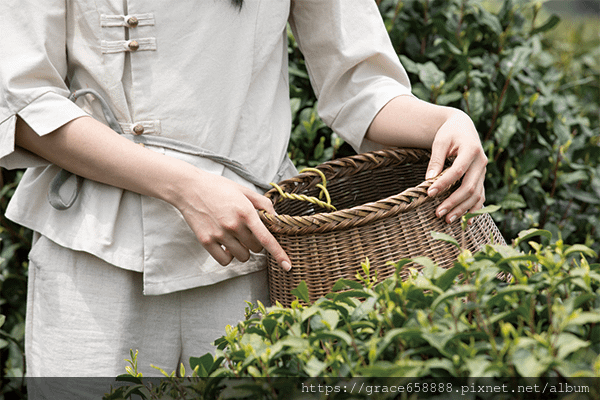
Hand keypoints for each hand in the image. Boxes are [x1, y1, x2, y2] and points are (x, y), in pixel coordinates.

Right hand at [175, 170, 291, 270]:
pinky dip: (229, 256)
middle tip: (248, 231)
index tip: (288, 266)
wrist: (189, 188)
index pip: (266, 238)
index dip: (279, 254)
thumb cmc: (219, 188)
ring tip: (235, 237)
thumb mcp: (244, 191)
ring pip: (243, 257)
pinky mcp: (206, 241)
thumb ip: (263, 204)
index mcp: (246, 212)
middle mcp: (233, 225)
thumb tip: (277, 218)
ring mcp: (219, 234)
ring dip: (243, 250)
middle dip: (256, 242)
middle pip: (256, 249)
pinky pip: (225, 260)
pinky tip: (226, 245)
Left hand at [425, 109, 486, 223]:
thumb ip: (436, 160)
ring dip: (463, 209)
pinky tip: (466, 221)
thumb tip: (429, 180)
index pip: (457, 171)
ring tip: (448, 219)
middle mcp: (481, 162)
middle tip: (438, 213)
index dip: (444, 183)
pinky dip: (474, 209)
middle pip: (469, 187)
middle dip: (453, 202)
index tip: (429, 193)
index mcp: (472, 150)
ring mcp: (483, 172)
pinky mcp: (481, 178)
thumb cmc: (449, 133)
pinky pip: (481, 196)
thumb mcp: (440, 141)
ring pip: (476, 195)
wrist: (463, 127)